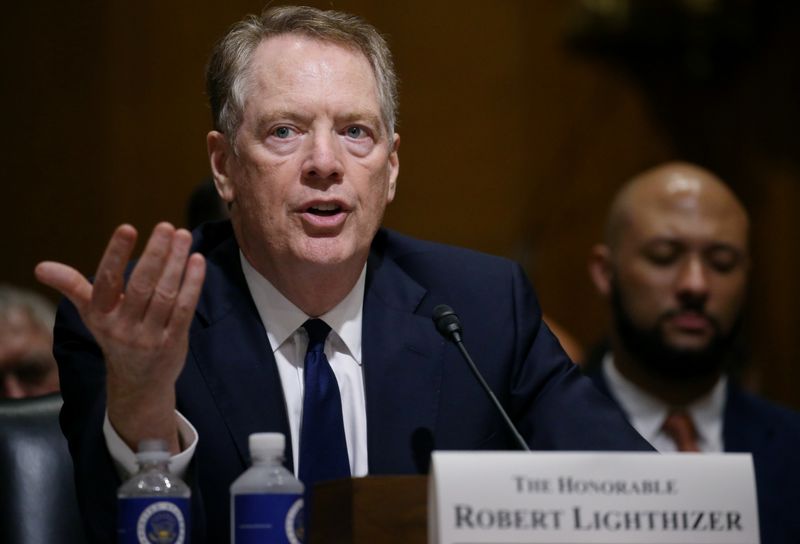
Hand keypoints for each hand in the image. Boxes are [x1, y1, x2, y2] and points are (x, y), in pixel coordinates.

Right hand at [35, 222, 205, 452]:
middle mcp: (122, 327)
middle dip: (155, 254)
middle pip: (142, 285)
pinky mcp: (173, 342)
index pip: (107, 280)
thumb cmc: (115, 335)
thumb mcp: (91, 313)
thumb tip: (40, 267)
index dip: (116, 254)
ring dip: (177, 263)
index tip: (127, 228)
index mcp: (100, 315)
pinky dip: (193, 283)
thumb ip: (72, 286)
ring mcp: (149, 337)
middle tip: (166, 226)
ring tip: (184, 236)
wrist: (138, 382)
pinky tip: (197, 261)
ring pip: (166, 294)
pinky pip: (185, 308)